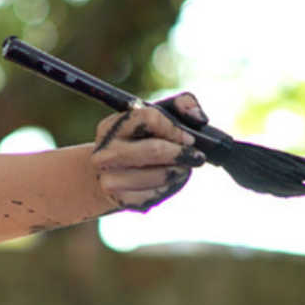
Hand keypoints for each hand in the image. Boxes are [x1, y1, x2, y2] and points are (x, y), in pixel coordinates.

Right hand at [91, 91, 207, 212]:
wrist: (110, 175)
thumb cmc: (141, 141)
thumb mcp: (158, 116)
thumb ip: (183, 105)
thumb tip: (199, 118)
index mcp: (110, 126)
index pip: (150, 119)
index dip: (175, 129)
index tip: (188, 138)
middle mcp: (104, 153)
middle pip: (154, 149)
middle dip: (181, 153)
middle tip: (196, 157)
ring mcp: (109, 179)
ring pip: (160, 175)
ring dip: (179, 171)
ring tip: (182, 168)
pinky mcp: (121, 200)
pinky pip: (157, 194)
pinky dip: (169, 188)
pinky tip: (167, 182)